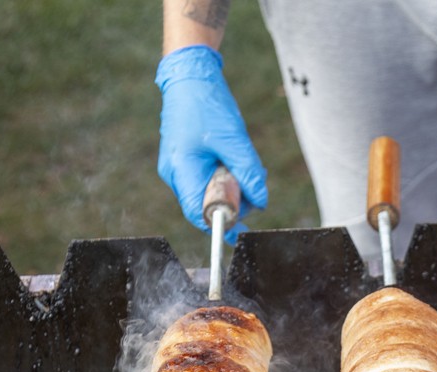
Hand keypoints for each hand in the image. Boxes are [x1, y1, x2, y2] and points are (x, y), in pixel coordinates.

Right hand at [156, 45, 267, 241]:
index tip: (243, 231)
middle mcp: (175, 173)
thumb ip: (249, 173)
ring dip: (231, 185)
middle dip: (233, 201)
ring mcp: (177, 166)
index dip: (222, 227)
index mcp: (181, 171)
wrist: (189, 74)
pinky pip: (206, 177)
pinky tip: (234, 158)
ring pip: (208, 191)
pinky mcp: (184, 158)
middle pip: (206, 205)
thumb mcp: (235, 140)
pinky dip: (224, 174)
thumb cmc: (207, 104)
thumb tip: (261, 201)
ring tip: (245, 164)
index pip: (199, 215)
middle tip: (254, 185)